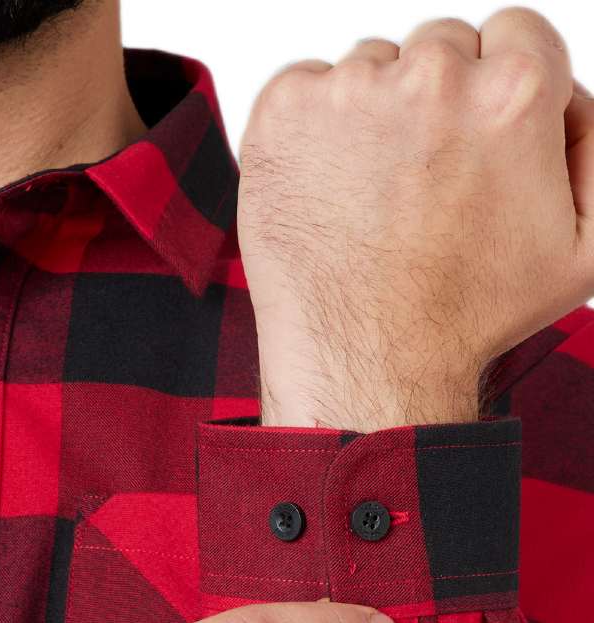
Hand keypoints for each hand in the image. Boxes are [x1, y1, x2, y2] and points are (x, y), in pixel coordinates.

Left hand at [237, 6, 593, 430]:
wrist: (366, 363)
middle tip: (424, 184)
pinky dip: (313, 130)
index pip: (516, 33)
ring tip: (373, 199)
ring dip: (374, 117)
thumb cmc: (466, 317)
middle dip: (439, 103)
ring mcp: (349, 91)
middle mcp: (432, 76)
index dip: (498, 90)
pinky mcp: (283, 113)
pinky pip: (305, 87)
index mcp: (514, 91)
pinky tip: (330, 191)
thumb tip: (570, 103)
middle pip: (442, 49)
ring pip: (373, 69)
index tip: (476, 140)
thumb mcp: (584, 247)